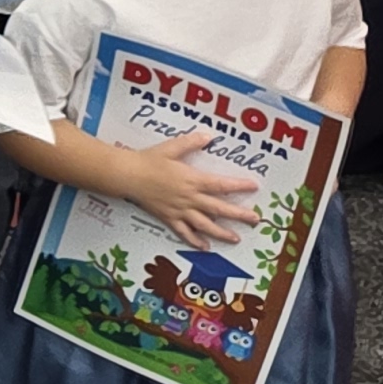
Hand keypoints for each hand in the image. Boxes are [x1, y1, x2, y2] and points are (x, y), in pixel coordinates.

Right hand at [122, 129, 264, 247]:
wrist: (127, 175)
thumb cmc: (148, 160)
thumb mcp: (171, 147)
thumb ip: (191, 142)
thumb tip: (208, 136)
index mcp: (192, 180)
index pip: (221, 185)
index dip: (239, 186)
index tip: (254, 187)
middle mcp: (189, 198)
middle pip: (219, 208)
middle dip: (239, 215)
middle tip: (255, 219)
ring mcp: (179, 210)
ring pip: (205, 225)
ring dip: (221, 233)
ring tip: (236, 239)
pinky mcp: (168, 218)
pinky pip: (184, 232)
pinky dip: (195, 241)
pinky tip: (205, 247)